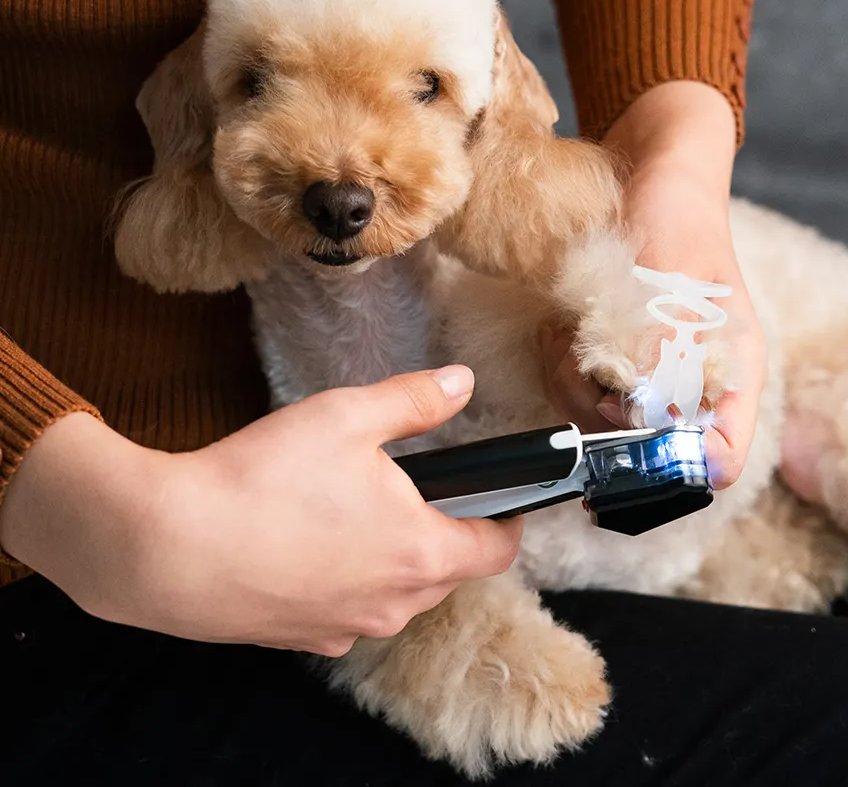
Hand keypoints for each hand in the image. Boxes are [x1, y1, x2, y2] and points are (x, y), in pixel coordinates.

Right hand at [0, 366, 522, 655]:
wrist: (166, 547)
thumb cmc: (262, 479)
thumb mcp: (347, 416)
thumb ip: (414, 399)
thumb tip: (461, 382)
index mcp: (421, 551)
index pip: (497, 551)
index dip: (508, 520)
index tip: (502, 496)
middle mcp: (393, 604)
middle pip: (448, 572)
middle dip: (446, 531)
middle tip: (416, 487)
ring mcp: (346, 629)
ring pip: (398, 595)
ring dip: (395, 557)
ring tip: (355, 510)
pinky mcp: (302, 639)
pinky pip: (348, 610)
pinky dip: (348, 580)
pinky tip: (311, 544)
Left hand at [541, 81, 766, 488]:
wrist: (652, 165)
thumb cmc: (678, 213)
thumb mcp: (673, 278)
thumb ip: (663, 347)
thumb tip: (646, 417)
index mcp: (730, 372)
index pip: (718, 457)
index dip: (672, 472)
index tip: (622, 454)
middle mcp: (691, 381)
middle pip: (646, 448)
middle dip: (599, 414)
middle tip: (581, 362)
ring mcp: (649, 368)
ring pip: (601, 420)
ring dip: (569, 381)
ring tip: (567, 331)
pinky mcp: (611, 352)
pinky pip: (576, 386)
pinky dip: (558, 362)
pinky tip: (558, 326)